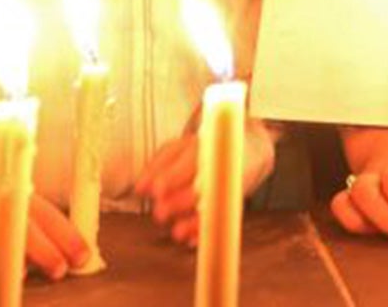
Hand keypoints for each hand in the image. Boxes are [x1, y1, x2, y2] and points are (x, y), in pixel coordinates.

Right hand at [0, 185, 88, 291]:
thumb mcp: (30, 211)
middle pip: (14, 226)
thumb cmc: (3, 211)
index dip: (65, 236)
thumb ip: (54, 232)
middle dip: (39, 248)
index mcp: (18, 198)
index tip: (83, 257)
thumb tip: (87, 258)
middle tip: (57, 269)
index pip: (46, 215)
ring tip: (13, 276)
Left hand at [134, 130, 271, 245]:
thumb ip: (157, 167)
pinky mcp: (234, 202)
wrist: (247, 150)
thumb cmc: (203, 150)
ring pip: (213, 205)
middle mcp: (220, 165)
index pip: (188, 161)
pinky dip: (206, 232)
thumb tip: (139, 188)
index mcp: (205, 147)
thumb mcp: (179, 148)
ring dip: (194, 222)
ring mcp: (230, 185)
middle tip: (159, 213)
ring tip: (176, 233)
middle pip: (201, 185)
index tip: (157, 191)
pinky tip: (191, 241)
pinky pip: (222, 219)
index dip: (172, 177)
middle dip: (179, 202)